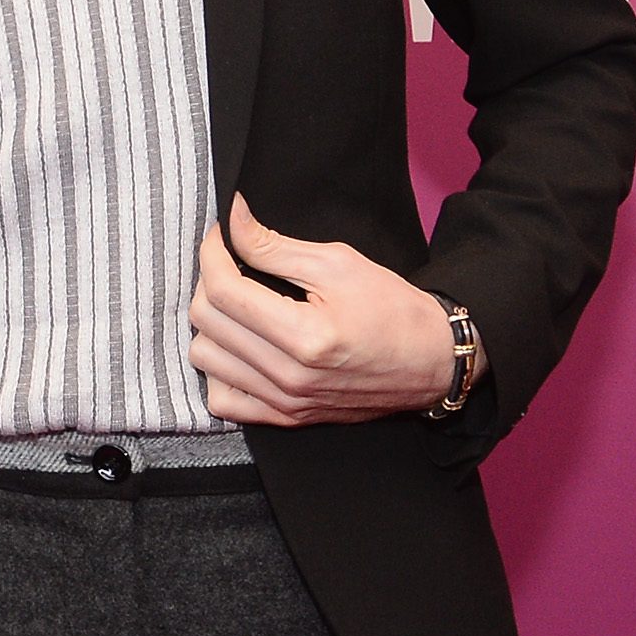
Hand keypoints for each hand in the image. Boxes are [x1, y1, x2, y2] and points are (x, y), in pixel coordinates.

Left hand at [190, 195, 456, 426]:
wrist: (432, 360)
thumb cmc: (392, 308)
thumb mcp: (338, 264)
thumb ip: (274, 246)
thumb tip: (232, 218)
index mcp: (306, 336)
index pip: (224, 291)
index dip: (212, 254)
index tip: (220, 237)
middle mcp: (289, 376)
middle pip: (207, 323)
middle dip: (209, 282)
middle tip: (230, 265)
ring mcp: (285, 402)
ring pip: (204, 359)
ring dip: (210, 325)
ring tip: (236, 305)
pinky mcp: (286, 417)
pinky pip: (221, 400)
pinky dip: (218, 371)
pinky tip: (238, 348)